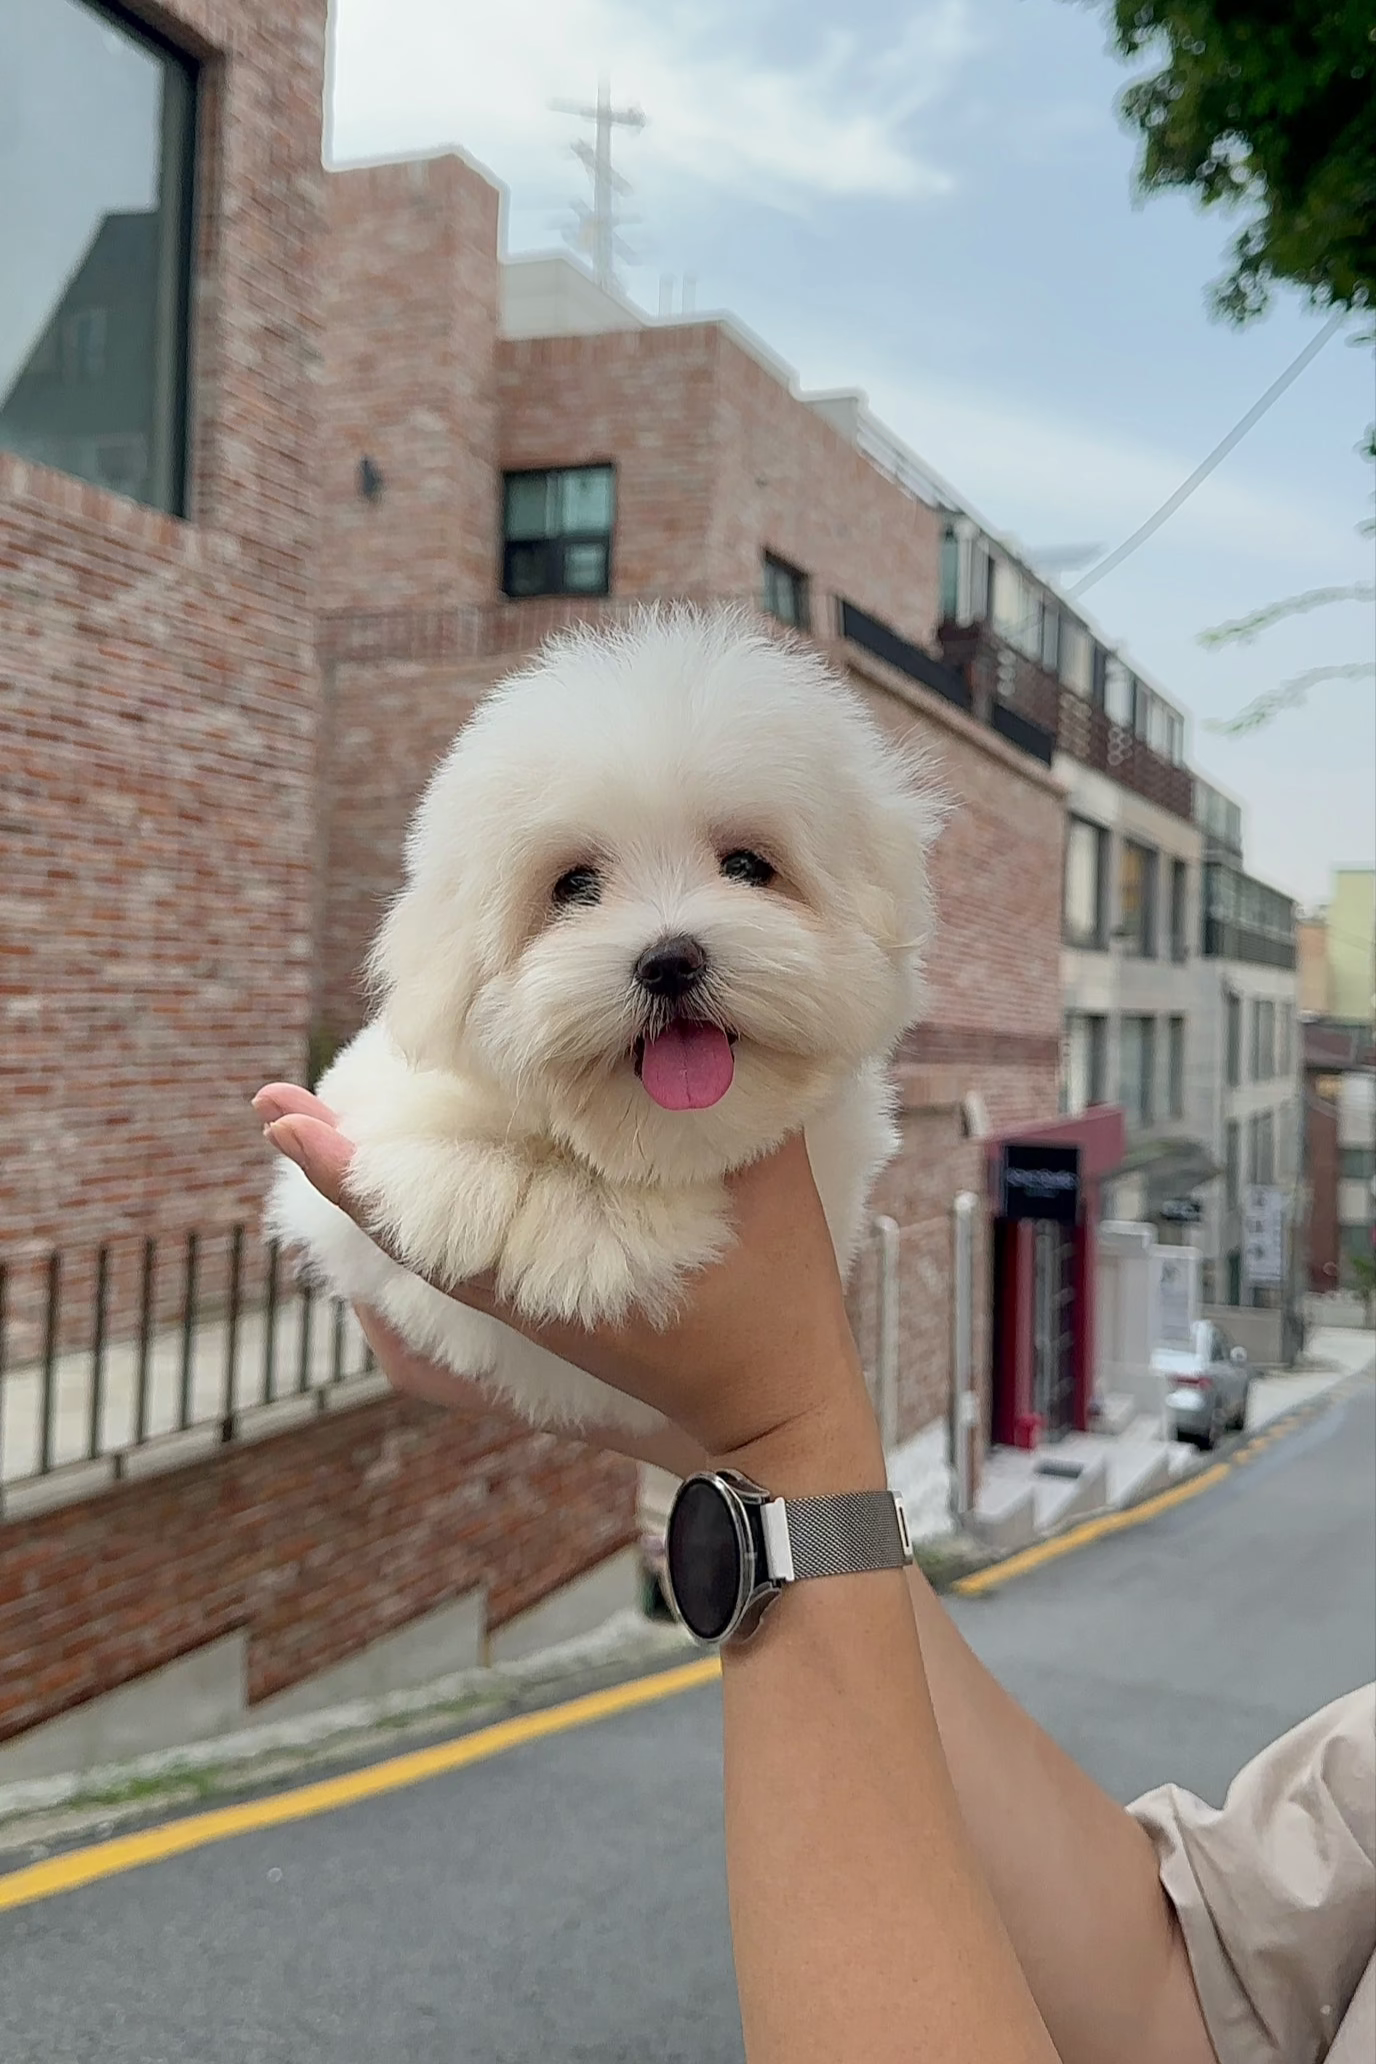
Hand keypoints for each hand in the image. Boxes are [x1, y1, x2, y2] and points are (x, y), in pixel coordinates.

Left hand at [253, 1084, 880, 1481]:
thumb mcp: (763, 1190)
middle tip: (279, 1105)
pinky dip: (422, 1234)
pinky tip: (411, 1194)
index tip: (279, 1118)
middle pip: (397, 1241)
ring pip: (418, 1268)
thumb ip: (724, 1102)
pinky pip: (460, 1281)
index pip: (417, 1224)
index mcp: (547, 1279)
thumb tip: (694, 1009)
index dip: (344, 1172)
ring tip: (318, 1132)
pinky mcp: (544, 1333)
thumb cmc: (776, 1311)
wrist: (780, 1421)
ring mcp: (523, 1328)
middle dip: (343, 1170)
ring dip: (375, 1198)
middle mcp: (514, 1310)